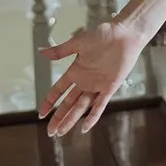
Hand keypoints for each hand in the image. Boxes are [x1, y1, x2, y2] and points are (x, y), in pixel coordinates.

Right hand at [39, 19, 147, 135]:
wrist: (125, 34)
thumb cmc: (103, 34)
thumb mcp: (78, 43)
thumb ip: (60, 51)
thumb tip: (41, 51)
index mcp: (76, 71)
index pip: (58, 90)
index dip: (50, 102)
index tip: (41, 114)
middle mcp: (85, 81)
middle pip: (68, 103)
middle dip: (59, 117)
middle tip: (50, 132)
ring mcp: (97, 85)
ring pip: (81, 107)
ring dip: (71, 119)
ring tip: (61, 132)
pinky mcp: (110, 87)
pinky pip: (100, 105)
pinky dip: (92, 116)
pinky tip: (84, 127)